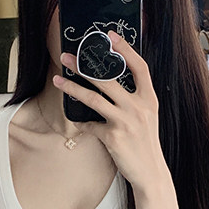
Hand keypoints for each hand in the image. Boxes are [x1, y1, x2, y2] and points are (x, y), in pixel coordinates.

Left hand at [53, 31, 166, 190]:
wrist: (151, 172)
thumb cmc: (145, 143)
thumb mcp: (147, 116)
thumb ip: (134, 99)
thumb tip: (110, 83)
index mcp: (149, 99)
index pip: (140, 67)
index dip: (126, 49)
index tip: (110, 36)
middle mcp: (138, 107)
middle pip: (107, 79)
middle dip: (83, 65)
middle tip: (67, 56)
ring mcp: (125, 121)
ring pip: (92, 98)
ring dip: (72, 87)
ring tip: (58, 79)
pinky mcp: (113, 136)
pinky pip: (89, 125)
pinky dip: (81, 123)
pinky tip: (77, 122)